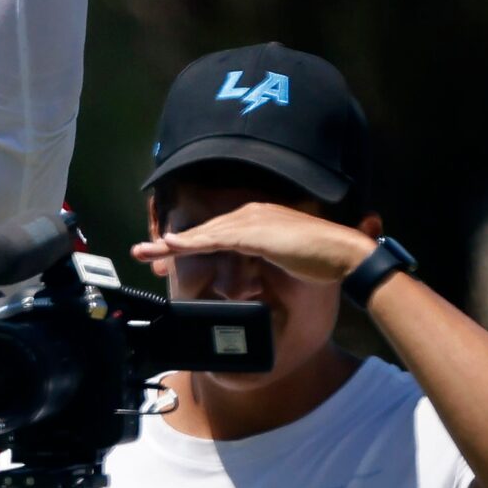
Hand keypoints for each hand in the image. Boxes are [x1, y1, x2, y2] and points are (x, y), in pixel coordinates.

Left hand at [131, 202, 375, 284]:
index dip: (191, 243)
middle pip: (204, 228)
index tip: (167, 254)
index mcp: (258, 218)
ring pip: (203, 233)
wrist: (343, 255)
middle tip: (143, 253)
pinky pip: (215, 238)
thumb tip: (250, 274)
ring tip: (144, 252)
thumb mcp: (283, 258)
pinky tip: (171, 246)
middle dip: (172, 243)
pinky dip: (191, 242)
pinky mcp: (254, 233)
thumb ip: (263, 258)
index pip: (217, 230)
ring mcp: (252, 220)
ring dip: (171, 244)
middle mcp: (252, 213)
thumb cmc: (320, 260)